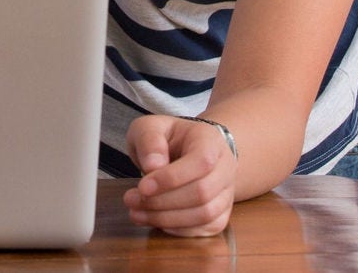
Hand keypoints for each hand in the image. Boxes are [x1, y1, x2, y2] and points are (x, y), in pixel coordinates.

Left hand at [123, 114, 238, 236]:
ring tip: (136, 212)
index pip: (200, 162)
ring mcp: (226, 192)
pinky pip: (206, 228)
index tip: (142, 186)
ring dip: (167, 218)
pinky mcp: (221, 213)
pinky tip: (155, 220)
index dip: (171, 178)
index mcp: (210, 141)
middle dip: (162, 201)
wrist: (189, 150)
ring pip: (205, 214)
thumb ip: (150, 140)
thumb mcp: (151, 127)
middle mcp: (225, 167)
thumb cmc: (168, 138)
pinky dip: (178, 229)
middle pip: (202, 192)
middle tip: (131, 199)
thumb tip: (153, 166)